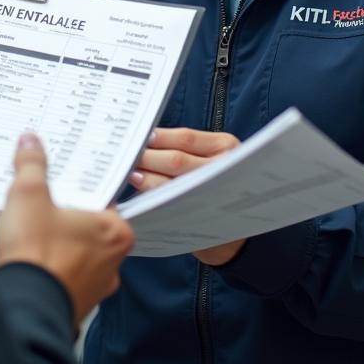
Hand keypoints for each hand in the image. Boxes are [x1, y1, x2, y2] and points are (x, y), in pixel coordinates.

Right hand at [0, 133, 134, 325]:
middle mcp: (113, 260)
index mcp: (115, 230)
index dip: (76, 187)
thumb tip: (30, 143)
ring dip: (58, 244)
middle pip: (89, 225)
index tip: (59, 182)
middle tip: (42, 204)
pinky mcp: (77, 303)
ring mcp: (97, 286)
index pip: (101, 197)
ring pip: (78, 253)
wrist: (24, 307)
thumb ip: (32, 164)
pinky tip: (31, 258)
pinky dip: (52, 267)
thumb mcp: (29, 194)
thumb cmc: (36, 254)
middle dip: (65, 216)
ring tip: (31, 233)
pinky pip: (66, 276)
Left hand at [128, 127, 245, 266]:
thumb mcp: (210, 156)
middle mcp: (224, 168)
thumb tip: (145, 138)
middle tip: (126, 158)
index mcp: (226, 145)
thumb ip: (184, 147)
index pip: (185, 137)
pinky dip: (154, 199)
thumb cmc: (214, 181)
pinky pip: (172, 206)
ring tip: (131, 175)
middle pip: (176, 160)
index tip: (137, 138)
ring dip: (146, 179)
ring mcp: (214, 195)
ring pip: (172, 184)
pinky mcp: (204, 219)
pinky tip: (141, 196)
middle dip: (147, 159)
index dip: (158, 138)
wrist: (236, 225)